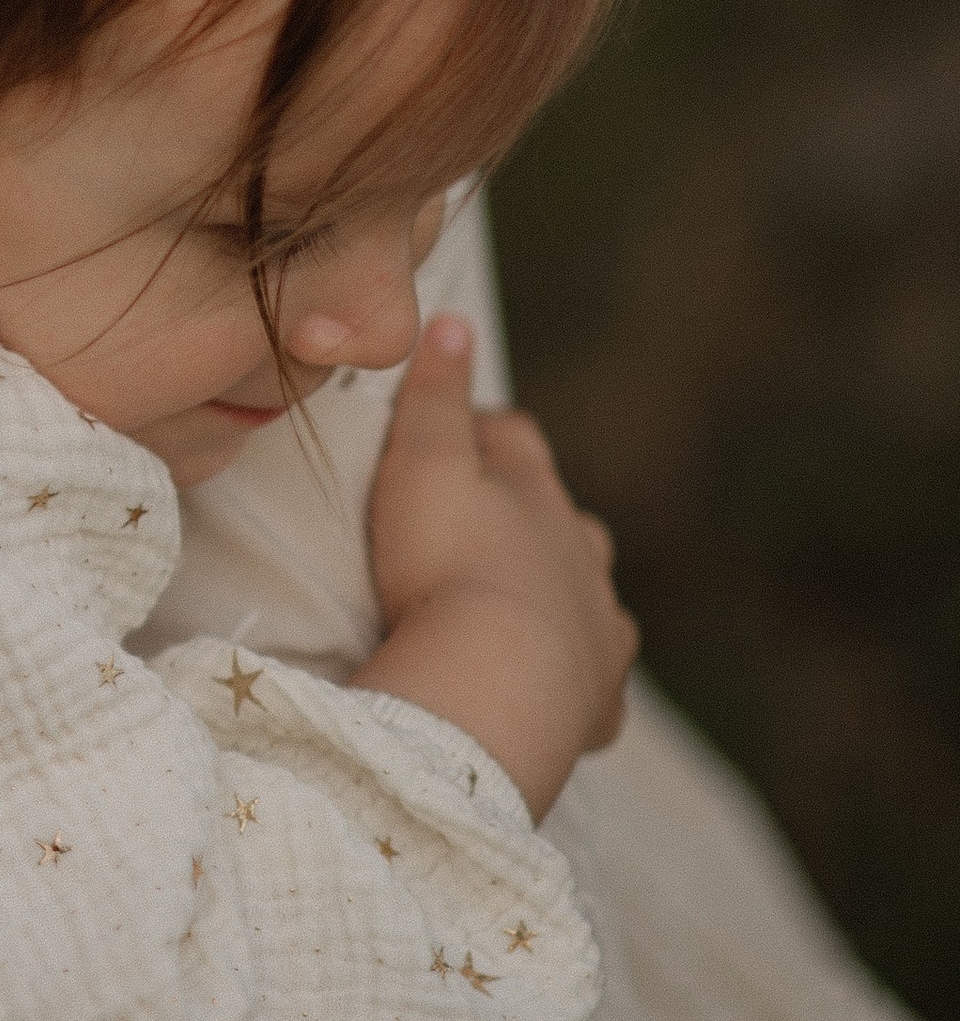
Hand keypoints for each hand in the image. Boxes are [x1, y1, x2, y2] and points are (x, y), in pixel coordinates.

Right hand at [358, 315, 637, 817]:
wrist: (498, 686)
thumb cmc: (446, 565)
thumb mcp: (422, 462)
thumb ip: (435, 393)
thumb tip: (452, 321)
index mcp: (538, 492)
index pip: (514, 440)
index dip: (480, 433)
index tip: (448, 437)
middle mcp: (581, 553)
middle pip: (561, 519)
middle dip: (527, 518)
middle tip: (475, 531)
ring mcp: (597, 626)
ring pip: (584, 596)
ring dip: (554, 596)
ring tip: (507, 611)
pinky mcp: (598, 698)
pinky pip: (592, 678)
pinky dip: (573, 675)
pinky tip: (551, 687)